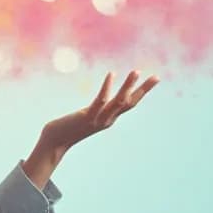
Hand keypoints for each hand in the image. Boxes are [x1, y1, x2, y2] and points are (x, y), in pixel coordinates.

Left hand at [39, 70, 159, 151]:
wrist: (55, 141)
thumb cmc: (68, 127)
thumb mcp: (86, 117)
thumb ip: (95, 110)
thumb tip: (100, 101)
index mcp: (109, 118)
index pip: (130, 103)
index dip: (142, 91)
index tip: (154, 79)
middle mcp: (108, 119)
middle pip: (131, 103)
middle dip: (144, 90)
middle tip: (157, 77)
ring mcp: (99, 119)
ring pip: (119, 102)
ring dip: (128, 86)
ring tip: (136, 71)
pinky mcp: (87, 117)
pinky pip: (100, 101)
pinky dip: (107, 87)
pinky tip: (111, 74)